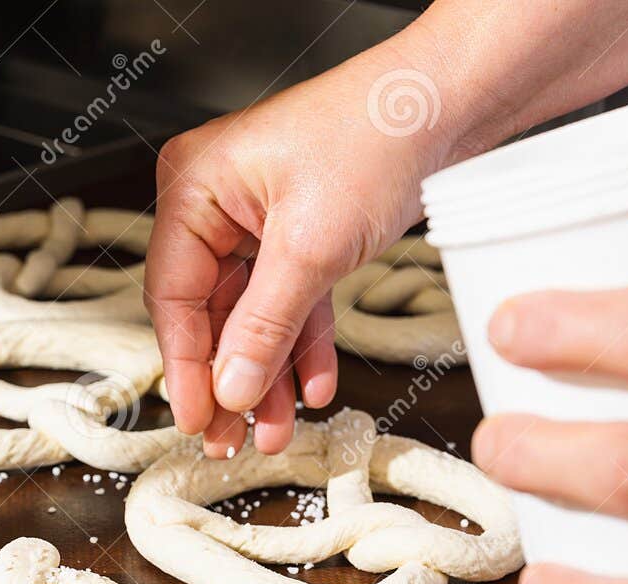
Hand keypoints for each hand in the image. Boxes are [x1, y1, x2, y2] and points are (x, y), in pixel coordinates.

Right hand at [145, 51, 450, 456]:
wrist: (453, 100)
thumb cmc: (377, 134)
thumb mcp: (311, 246)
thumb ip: (264, 326)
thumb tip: (230, 389)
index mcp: (194, 187)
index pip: (174, 295)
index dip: (186, 365)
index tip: (198, 418)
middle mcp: (216, 203)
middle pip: (210, 311)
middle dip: (230, 378)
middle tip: (231, 439)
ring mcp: (255, 219)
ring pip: (251, 314)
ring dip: (267, 373)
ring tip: (276, 428)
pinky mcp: (296, 232)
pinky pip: (289, 300)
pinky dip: (302, 342)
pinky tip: (312, 386)